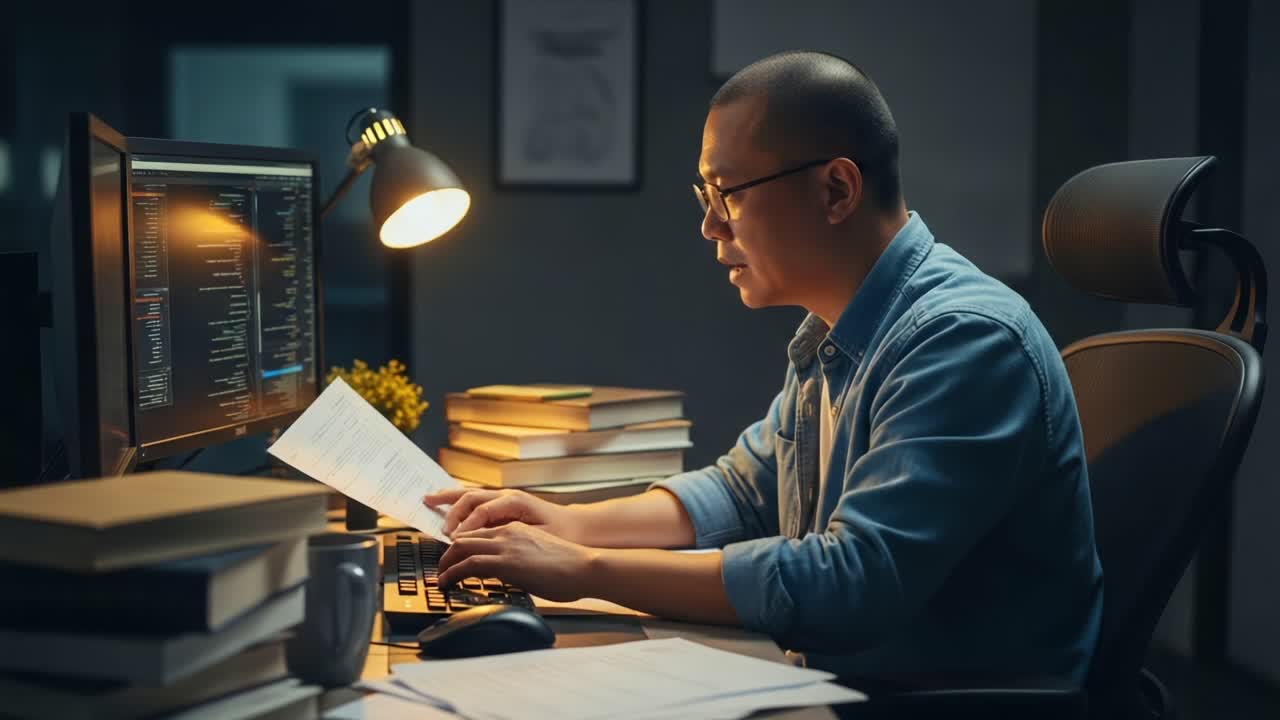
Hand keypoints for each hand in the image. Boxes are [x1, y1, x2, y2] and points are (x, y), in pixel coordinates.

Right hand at [423, 487, 581, 540]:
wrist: (580, 529)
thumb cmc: (564, 536)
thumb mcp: (541, 541)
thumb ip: (513, 542)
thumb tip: (487, 548)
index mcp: (516, 502)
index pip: (481, 512)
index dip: (465, 528)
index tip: (453, 544)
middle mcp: (508, 497)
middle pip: (471, 497)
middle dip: (451, 510)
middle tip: (438, 529)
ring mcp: (505, 500)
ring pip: (471, 495)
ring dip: (450, 499)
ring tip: (429, 500)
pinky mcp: (504, 507)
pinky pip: (476, 502)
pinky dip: (459, 503)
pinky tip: (448, 507)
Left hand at [437, 522, 595, 601]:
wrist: (585, 567)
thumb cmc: (569, 567)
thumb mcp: (538, 556)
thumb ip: (519, 560)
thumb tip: (509, 575)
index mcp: (515, 528)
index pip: (478, 531)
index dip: (460, 543)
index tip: (452, 556)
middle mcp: (507, 532)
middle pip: (464, 536)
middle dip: (446, 552)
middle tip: (440, 566)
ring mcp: (505, 545)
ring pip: (461, 547)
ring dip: (445, 563)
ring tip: (440, 576)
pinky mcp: (506, 562)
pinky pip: (469, 565)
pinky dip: (452, 573)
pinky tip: (447, 582)